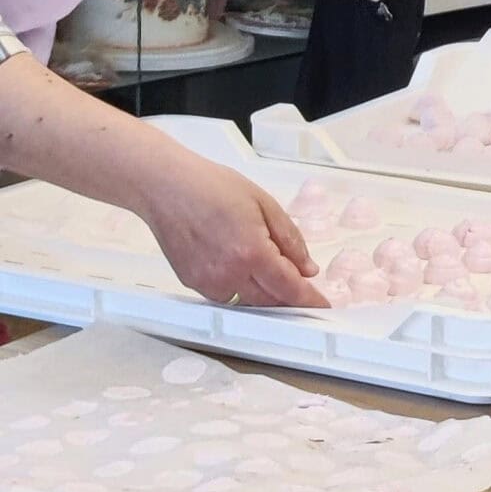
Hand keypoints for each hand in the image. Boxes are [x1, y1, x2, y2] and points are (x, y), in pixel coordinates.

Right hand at [141, 154, 327, 307]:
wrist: (167, 187)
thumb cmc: (213, 187)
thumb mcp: (264, 203)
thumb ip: (289, 238)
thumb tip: (307, 268)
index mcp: (252, 251)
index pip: (288, 287)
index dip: (308, 299)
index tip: (322, 305)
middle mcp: (229, 274)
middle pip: (269, 300)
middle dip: (287, 295)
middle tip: (298, 282)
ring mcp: (208, 282)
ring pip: (247, 301)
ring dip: (263, 292)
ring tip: (261, 263)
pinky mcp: (192, 283)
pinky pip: (225, 295)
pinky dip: (238, 287)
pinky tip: (236, 263)